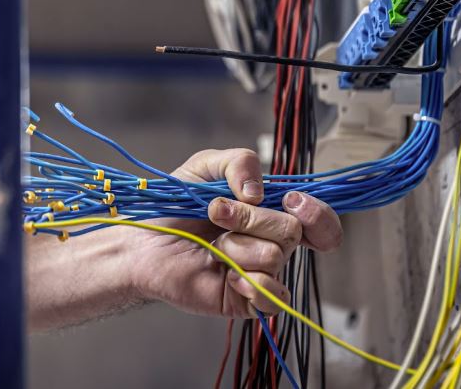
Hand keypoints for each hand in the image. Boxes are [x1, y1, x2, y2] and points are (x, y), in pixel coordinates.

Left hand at [129, 149, 341, 318]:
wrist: (142, 242)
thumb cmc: (173, 207)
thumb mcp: (205, 166)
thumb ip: (238, 161)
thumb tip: (259, 192)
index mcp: (270, 213)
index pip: (318, 221)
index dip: (316, 213)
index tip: (290, 200)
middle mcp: (271, 244)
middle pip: (292, 230)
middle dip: (250, 217)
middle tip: (216, 213)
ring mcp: (261, 273)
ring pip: (274, 256)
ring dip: (235, 245)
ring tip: (211, 246)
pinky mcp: (248, 301)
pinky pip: (272, 297)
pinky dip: (250, 283)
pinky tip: (226, 276)